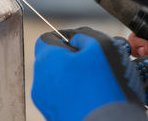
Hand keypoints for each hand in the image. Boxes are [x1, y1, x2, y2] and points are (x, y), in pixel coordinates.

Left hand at [32, 27, 147, 120]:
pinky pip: (64, 98)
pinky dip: (77, 95)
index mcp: (47, 59)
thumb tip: (75, 37)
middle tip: (96, 63)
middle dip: (73, 58)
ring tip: (98, 84)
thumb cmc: (106, 87)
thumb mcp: (102, 46)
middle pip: (54, 60)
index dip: (67, 37)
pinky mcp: (54, 116)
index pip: (49, 38)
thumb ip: (84, 35)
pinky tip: (94, 98)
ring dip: (76, 77)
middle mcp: (40, 81)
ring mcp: (46, 102)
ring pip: (60, 80)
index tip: (84, 43)